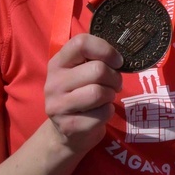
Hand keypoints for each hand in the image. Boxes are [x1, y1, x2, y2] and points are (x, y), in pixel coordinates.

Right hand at [44, 33, 123, 153]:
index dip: (106, 50)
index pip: (81, 43)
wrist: (67, 132)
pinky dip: (108, 112)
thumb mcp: (82, 71)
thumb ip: (96, 59)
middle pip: (97, 70)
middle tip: (114, 84)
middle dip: (114, 77)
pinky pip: (102, 114)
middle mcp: (53, 82)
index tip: (117, 61)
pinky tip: (99, 113)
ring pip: (99, 92)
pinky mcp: (68, 126)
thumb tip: (120, 56)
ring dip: (110, 95)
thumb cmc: (81, 93)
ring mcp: (58, 106)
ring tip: (106, 97)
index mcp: (58, 62)